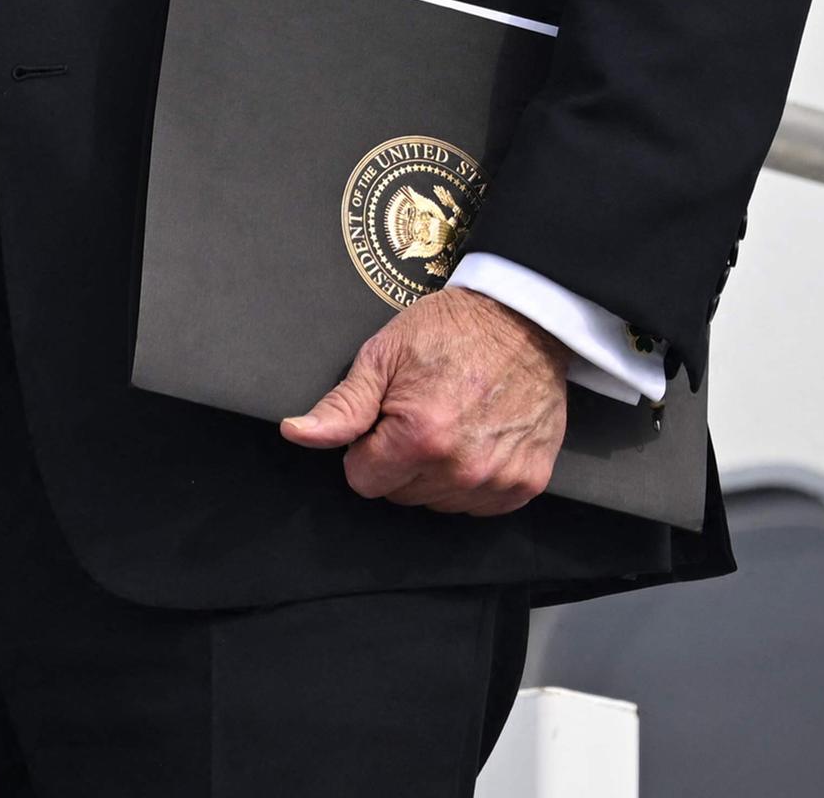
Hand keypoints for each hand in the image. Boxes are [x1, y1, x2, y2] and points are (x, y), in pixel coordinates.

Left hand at [279, 285, 570, 514]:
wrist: (524, 318)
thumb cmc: (453, 330)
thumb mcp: (384, 356)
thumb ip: (342, 406)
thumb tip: (297, 434)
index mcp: (420, 437)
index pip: (363, 480)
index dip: (368, 447)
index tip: (388, 418)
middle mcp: (461, 468)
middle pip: (400, 494)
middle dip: (401, 460)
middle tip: (423, 412)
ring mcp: (498, 479)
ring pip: (438, 502)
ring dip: (438, 472)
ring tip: (455, 421)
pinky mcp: (526, 483)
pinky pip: (479, 505)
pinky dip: (475, 479)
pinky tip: (480, 437)